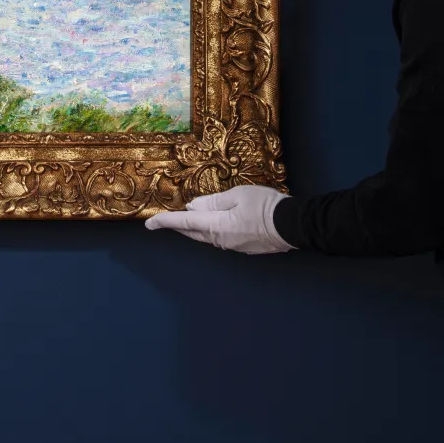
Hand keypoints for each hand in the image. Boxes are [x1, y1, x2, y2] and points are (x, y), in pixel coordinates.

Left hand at [144, 184, 293, 253]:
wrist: (294, 225)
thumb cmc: (265, 206)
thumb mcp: (238, 195)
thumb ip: (213, 201)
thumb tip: (194, 207)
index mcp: (217, 226)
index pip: (184, 223)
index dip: (165, 222)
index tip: (149, 224)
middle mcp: (221, 240)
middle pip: (194, 233)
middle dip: (179, 226)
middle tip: (166, 221)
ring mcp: (233, 246)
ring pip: (207, 237)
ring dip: (197, 228)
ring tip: (190, 218)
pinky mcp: (245, 247)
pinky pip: (222, 239)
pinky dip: (213, 230)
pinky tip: (217, 224)